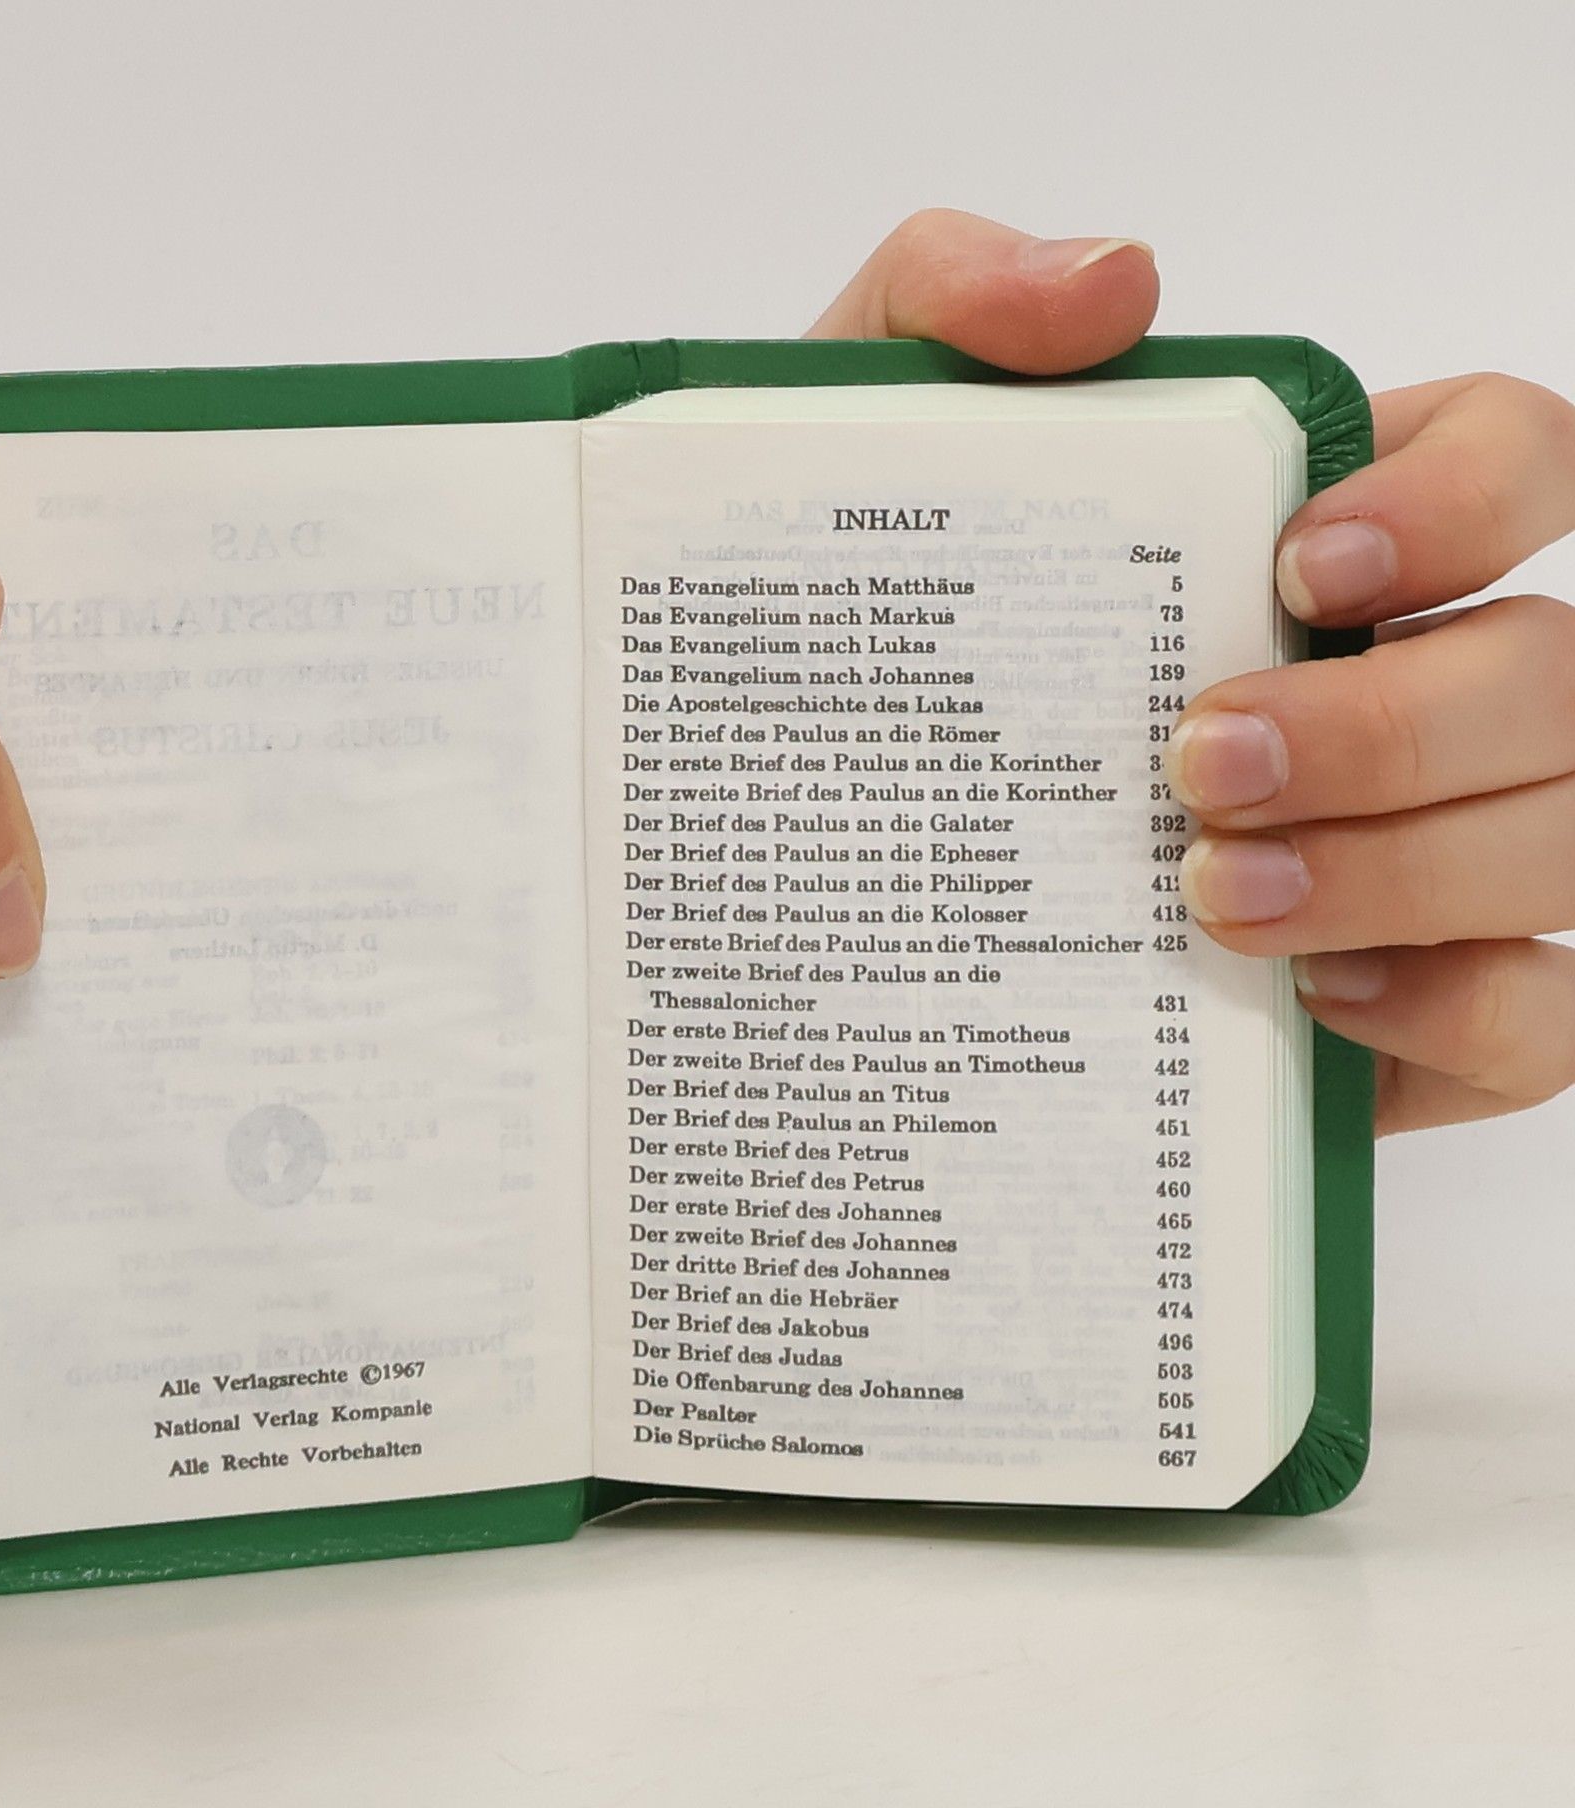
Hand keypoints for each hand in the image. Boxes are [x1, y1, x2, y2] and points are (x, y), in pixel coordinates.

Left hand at [811, 209, 1574, 1134]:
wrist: (806, 851)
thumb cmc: (870, 639)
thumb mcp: (866, 453)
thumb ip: (953, 305)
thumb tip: (1104, 286)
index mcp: (1338, 531)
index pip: (1522, 459)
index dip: (1467, 499)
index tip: (1302, 560)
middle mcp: (1416, 683)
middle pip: (1555, 676)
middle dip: (1401, 727)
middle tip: (1199, 763)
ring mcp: (1434, 852)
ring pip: (1563, 844)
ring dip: (1411, 871)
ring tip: (1210, 894)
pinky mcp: (1411, 1007)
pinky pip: (1535, 1023)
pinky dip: (1447, 1012)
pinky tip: (1300, 995)